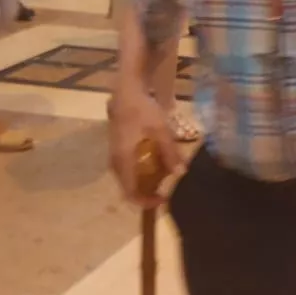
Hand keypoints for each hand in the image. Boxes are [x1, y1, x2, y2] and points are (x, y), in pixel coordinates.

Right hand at [107, 87, 181, 208]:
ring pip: (128, 179)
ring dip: (145, 181)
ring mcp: (114, 156)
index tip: (163, 200)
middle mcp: (115, 163)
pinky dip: (141, 171)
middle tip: (167, 186)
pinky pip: (128, 169)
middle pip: (129, 188)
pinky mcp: (117, 150)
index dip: (146, 201)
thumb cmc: (143, 110)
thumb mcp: (161, 130)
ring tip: (165, 172)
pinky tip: (156, 160)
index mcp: (123, 161)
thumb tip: (181, 173)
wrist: (126, 92)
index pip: (130, 193)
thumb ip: (170, 152)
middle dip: (148, 191)